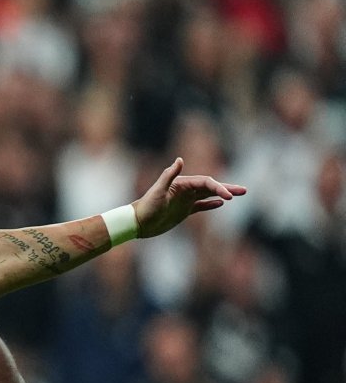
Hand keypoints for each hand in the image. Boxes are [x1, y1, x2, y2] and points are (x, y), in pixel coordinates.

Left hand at [132, 159, 246, 238]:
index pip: (206, 183)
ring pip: (209, 195)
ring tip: (238, 195)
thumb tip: (180, 159)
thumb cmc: (146, 206)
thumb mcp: (157, 191)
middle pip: (211, 186)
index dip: (218, 188)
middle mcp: (186, 190)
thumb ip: (169, 175)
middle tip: (244, 191)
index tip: (228, 197)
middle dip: (227, 188)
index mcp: (182, 183)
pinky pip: (201, 205)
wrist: (137, 222)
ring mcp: (186, 200)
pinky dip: (211, 204)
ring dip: (223, 194)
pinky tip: (221, 204)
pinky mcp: (184, 211)